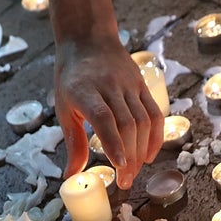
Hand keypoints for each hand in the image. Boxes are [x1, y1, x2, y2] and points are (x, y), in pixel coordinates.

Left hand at [54, 35, 163, 188]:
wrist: (88, 39)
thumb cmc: (71, 78)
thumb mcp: (64, 108)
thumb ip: (73, 142)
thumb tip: (71, 176)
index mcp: (84, 91)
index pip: (104, 117)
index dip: (113, 142)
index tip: (119, 165)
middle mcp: (109, 86)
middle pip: (127, 124)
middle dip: (129, 157)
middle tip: (125, 181)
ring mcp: (128, 84)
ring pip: (143, 121)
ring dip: (142, 150)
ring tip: (135, 171)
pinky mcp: (142, 85)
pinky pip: (155, 113)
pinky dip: (155, 136)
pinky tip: (149, 155)